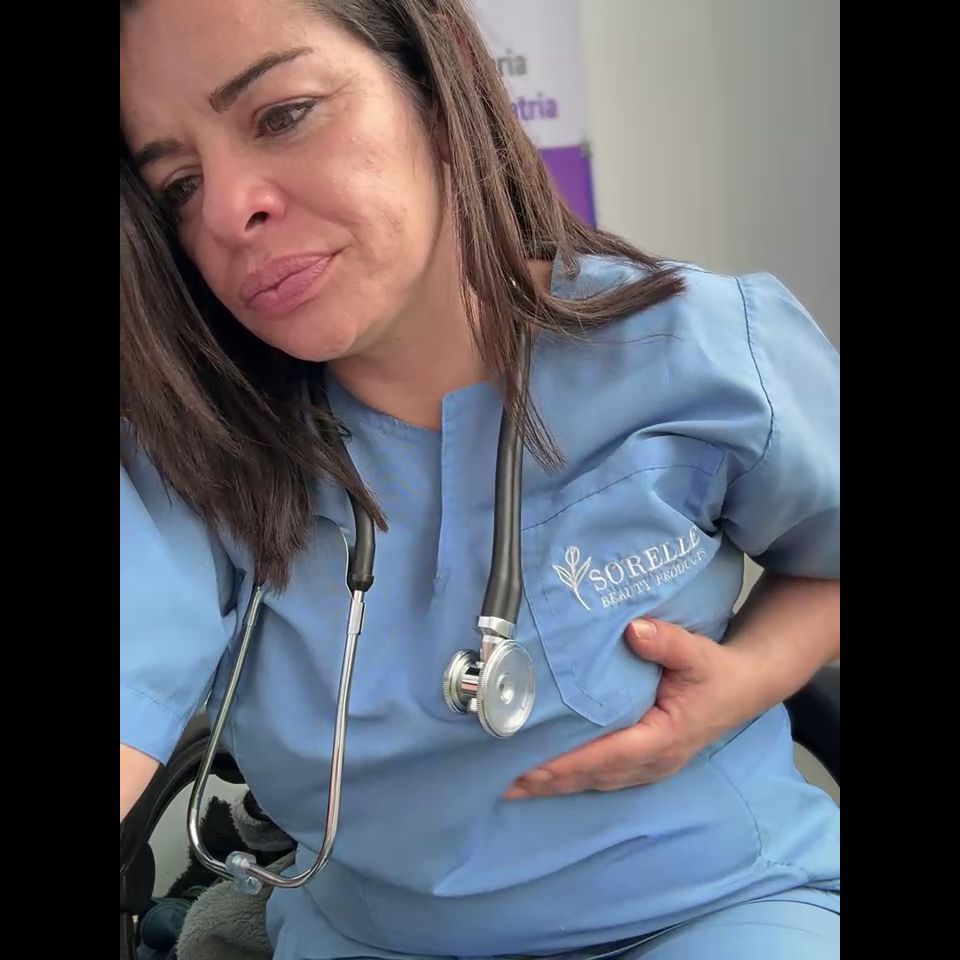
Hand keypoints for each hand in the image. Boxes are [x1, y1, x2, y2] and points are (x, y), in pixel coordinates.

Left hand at [504, 619, 750, 797]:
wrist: (742, 687)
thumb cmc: (716, 671)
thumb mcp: (697, 652)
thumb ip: (667, 641)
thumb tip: (634, 630)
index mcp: (663, 738)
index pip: (607, 755)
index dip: (567, 763)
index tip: (531, 766)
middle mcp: (653, 761)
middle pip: (593, 776)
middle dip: (548, 780)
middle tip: (502, 780)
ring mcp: (650, 767)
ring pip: (595, 782)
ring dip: (556, 784)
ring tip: (512, 784)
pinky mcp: (645, 763)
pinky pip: (603, 777)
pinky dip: (572, 779)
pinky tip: (546, 779)